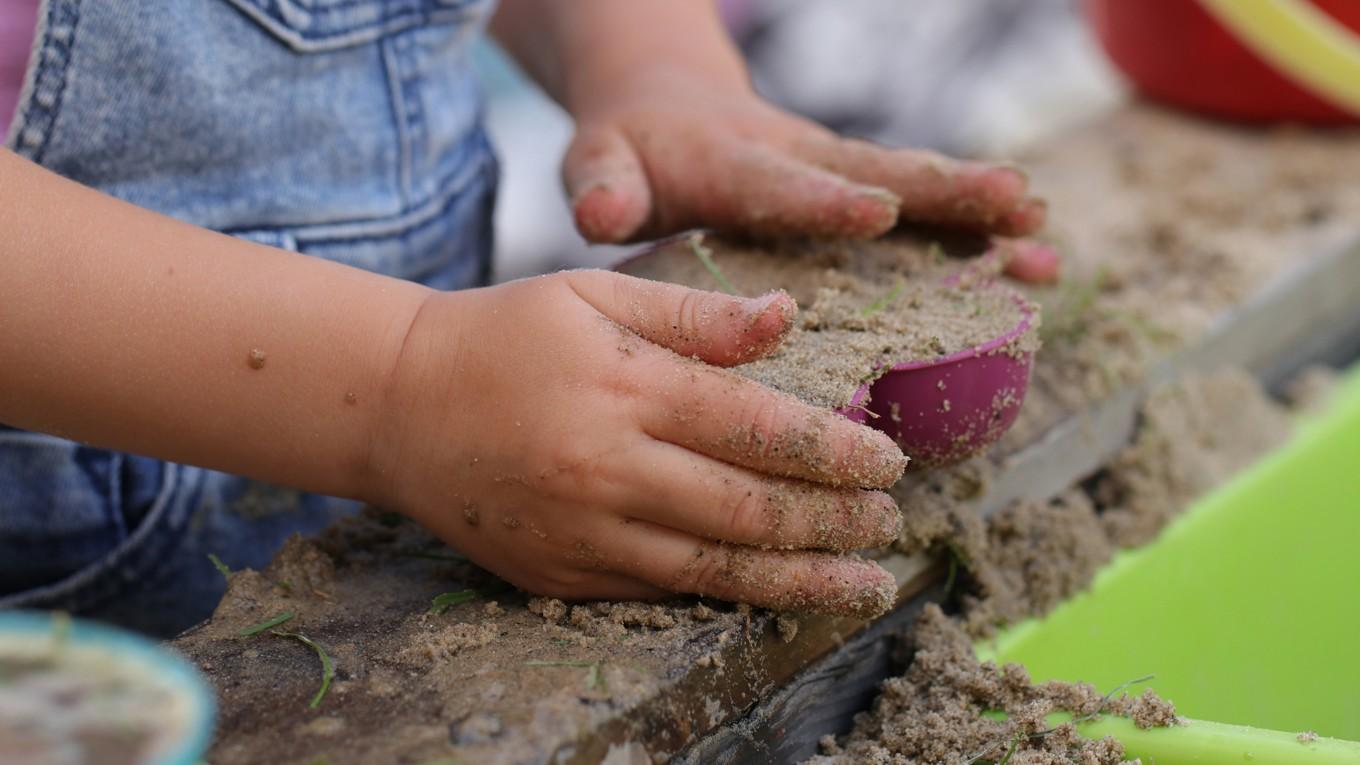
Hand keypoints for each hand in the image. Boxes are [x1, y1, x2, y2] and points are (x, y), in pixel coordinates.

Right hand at [366, 271, 907, 615]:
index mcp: (626, 387)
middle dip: (834, 522)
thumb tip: (790, 319)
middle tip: (888, 521)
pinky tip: (774, 593)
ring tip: (864, 583)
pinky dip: (728, 596)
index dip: (836, 452)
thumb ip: (695, 314)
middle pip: (750, 510)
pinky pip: (660, 593)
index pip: (759, 429)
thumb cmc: (506, 335)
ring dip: (802, 580)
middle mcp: (608, 467)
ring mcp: (582, 532)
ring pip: (715, 570)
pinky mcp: (559, 574)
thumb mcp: (595, 294)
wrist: (396, 406)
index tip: (890, 462)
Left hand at [563, 67, 1057, 282]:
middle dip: (945, 191)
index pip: (781, 183)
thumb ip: (602, 185)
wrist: (665, 101)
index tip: (877, 210)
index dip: (825, 199)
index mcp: (734, 163)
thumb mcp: (600, 162)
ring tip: (1045, 237)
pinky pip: (922, 210)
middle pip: (878, 172)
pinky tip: (1037, 261)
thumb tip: (601, 212)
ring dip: (979, 213)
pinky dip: (978, 233)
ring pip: (915, 189)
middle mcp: (799, 160)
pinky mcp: (856, 187)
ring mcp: (836, 173)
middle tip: (1015, 203)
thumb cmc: (629, 148)